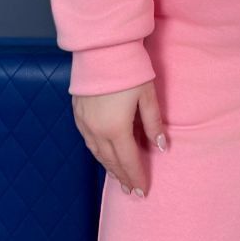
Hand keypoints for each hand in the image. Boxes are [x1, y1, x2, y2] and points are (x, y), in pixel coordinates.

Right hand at [72, 80, 167, 197]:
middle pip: (111, 161)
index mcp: (116, 129)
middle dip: (123, 177)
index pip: (128, 161)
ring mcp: (84, 123)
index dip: (136, 177)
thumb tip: (161, 147)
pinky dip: (98, 153)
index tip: (143, 191)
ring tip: (119, 178)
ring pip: (97, 153)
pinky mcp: (78, 114)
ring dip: (109, 167)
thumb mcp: (148, 96)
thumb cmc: (129, 71)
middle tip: (132, 191)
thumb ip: (154, 123)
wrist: (101, 50)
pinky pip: (88, 141)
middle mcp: (97, 131)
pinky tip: (104, 156)